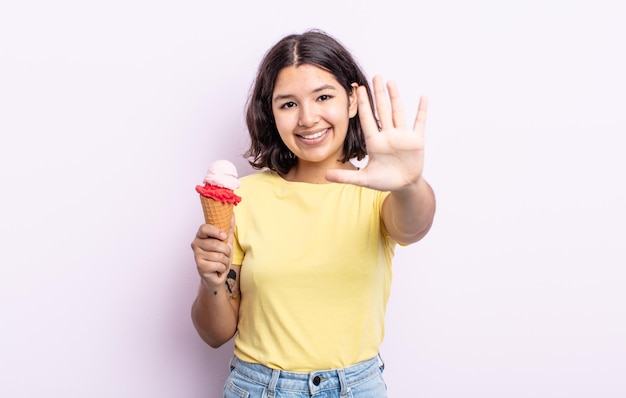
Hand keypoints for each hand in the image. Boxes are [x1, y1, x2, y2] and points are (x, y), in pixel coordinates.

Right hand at [190, 217, 233, 288]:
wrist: (216, 276)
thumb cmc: (220, 257)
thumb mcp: (226, 242)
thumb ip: (228, 228)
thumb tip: (232, 214)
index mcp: (201, 236)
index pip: (204, 228)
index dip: (215, 231)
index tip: (223, 236)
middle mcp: (196, 244)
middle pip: (215, 244)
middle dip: (226, 251)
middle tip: (225, 255)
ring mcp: (197, 256)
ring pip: (218, 255)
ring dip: (225, 261)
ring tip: (221, 262)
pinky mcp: (200, 266)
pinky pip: (218, 265)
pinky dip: (223, 268)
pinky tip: (218, 269)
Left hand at [326, 75, 426, 191]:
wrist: (403, 186)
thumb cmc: (384, 181)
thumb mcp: (364, 179)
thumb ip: (345, 177)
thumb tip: (325, 176)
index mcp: (374, 142)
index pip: (367, 119)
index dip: (363, 104)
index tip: (357, 89)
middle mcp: (388, 135)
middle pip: (382, 110)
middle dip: (378, 94)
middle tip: (375, 77)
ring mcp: (402, 136)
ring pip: (398, 112)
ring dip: (395, 97)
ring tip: (390, 82)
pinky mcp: (416, 141)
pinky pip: (419, 122)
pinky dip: (422, 110)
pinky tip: (423, 97)